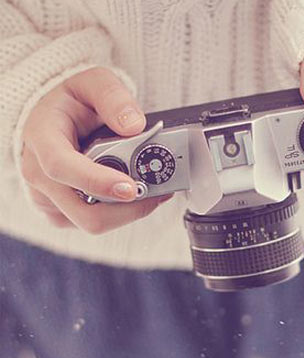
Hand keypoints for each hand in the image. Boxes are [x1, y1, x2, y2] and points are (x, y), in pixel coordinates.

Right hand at [21, 67, 172, 233]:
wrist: (55, 121)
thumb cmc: (71, 104)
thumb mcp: (91, 83)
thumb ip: (112, 96)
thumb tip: (134, 125)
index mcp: (42, 139)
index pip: (63, 168)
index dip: (98, 182)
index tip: (131, 188)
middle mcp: (39, 175)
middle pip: (84, 213)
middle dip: (128, 208)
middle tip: (159, 191)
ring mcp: (48, 199)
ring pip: (94, 223)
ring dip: (129, 212)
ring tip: (152, 190)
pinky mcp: (61, 214)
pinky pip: (95, 224)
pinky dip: (121, 214)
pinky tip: (136, 196)